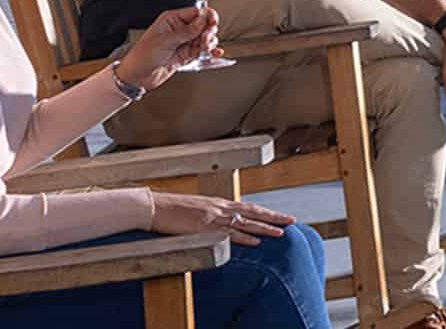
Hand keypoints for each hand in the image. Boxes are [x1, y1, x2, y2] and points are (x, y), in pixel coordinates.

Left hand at [124, 6, 219, 87]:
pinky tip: (215, 53)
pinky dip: (210, 51)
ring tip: (206, 48)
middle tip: (206, 39)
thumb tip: (203, 20)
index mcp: (172, 20)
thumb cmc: (143, 55)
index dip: (206, 17)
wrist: (137, 76)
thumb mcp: (166, 41)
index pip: (195, 13)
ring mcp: (183, 42)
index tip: (212, 23)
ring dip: (209, 42)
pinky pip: (202, 50)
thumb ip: (186, 31)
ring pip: (204, 38)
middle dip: (208, 31)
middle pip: (203, 25)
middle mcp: (179, 29)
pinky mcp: (186, 55)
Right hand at [148, 192, 292, 245]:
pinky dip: (244, 238)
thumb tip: (221, 221)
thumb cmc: (170, 208)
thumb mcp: (195, 208)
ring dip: (264, 228)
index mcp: (218, 203)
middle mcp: (220, 208)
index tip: (280, 216)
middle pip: (253, 212)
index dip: (265, 212)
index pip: (248, 207)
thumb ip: (210, 214)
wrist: (154, 206)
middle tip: (292, 220)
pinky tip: (256, 242)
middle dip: (273, 217)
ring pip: (245, 223)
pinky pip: (229, 234)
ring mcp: (214, 218)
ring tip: (281, 232)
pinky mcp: (205, 228)